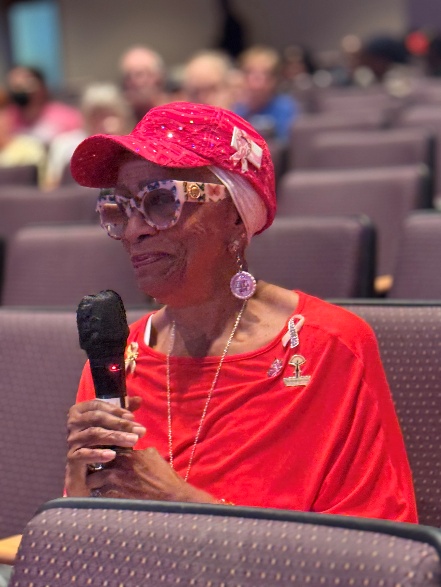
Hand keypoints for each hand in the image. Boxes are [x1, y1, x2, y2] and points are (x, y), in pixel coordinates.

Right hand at [65, 396, 145, 495]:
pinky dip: (98, 453)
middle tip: (140, 431)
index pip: (97, 404)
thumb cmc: (101, 445)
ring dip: (116, 436)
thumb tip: (138, 399)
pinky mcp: (71, 458)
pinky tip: (112, 455)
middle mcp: (73, 424)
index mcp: (80, 412)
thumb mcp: (113, 428)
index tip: (132, 417)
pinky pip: (84, 454)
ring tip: (134, 441)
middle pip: (96, 418)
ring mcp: (71, 441)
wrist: (87, 476)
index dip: (115, 409)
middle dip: (120, 423)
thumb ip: (123, 414)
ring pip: (94, 434)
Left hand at [86, 446, 217, 503]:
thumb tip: (131, 447)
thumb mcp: (153, 455)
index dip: (100, 451)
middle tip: (91, 472)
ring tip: (94, 488)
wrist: (172, 497)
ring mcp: (114, 481)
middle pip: (93, 461)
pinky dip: (96, 497)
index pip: (104, 446)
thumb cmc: (164, 477)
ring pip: (91, 480)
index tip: (98, 456)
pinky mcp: (112, 497)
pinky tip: (100, 500)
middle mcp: (118, 464)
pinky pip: (96, 496)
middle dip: (91, 467)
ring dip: (93, 483)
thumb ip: (138, 450)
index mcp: (127, 452)